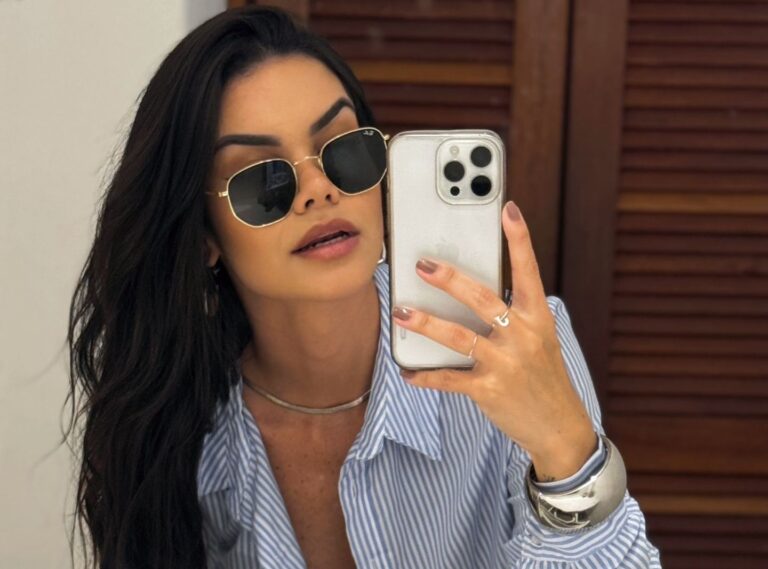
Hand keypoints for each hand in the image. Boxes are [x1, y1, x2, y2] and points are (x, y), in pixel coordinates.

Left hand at [391, 201, 597, 481]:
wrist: (559, 427)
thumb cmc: (542, 377)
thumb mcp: (539, 341)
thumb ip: (511, 317)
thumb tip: (465, 294)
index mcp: (538, 318)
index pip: (529, 271)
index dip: (519, 239)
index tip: (508, 210)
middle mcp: (524, 337)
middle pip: (483, 299)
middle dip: (450, 279)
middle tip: (423, 264)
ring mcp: (506, 364)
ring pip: (459, 337)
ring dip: (427, 324)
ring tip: (402, 313)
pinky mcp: (489, 390)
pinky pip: (450, 379)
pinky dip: (426, 376)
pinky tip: (409, 372)